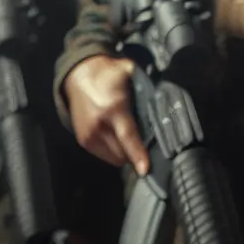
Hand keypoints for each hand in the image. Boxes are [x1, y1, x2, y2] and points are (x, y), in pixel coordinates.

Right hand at [65, 55, 148, 173]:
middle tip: (145, 140)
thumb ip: (146, 87)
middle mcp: (99, 125)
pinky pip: (104, 155)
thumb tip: (165, 100)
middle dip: (135, 153)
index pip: (128, 136)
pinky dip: (114, 151)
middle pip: (122, 154)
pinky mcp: (83, 140)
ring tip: (130, 138)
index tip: (145, 169)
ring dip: (124, 153)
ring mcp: (88, 135)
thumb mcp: (130, 73)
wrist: (78, 76)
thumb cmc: (109, 74)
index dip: (138, 154)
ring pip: (113, 158)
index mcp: (113, 109)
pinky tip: (118, 137)